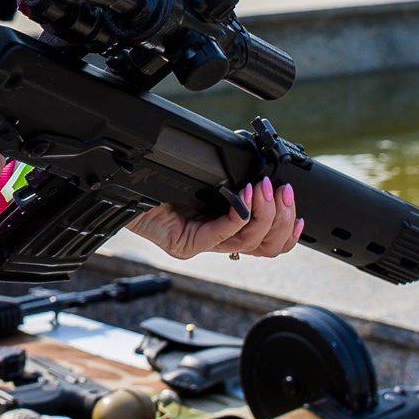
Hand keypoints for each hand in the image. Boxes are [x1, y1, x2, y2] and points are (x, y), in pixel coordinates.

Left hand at [130, 177, 301, 262]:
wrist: (118, 185)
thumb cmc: (153, 178)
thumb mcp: (201, 178)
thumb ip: (230, 183)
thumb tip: (259, 172)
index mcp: (219, 229)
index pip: (264, 244)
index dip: (287, 234)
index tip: (300, 214)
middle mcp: (212, 241)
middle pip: (263, 246)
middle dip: (282, 219)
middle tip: (285, 192)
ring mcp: (199, 245)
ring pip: (247, 240)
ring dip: (265, 213)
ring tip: (268, 189)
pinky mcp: (185, 243)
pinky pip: (220, 234)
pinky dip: (239, 214)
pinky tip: (246, 199)